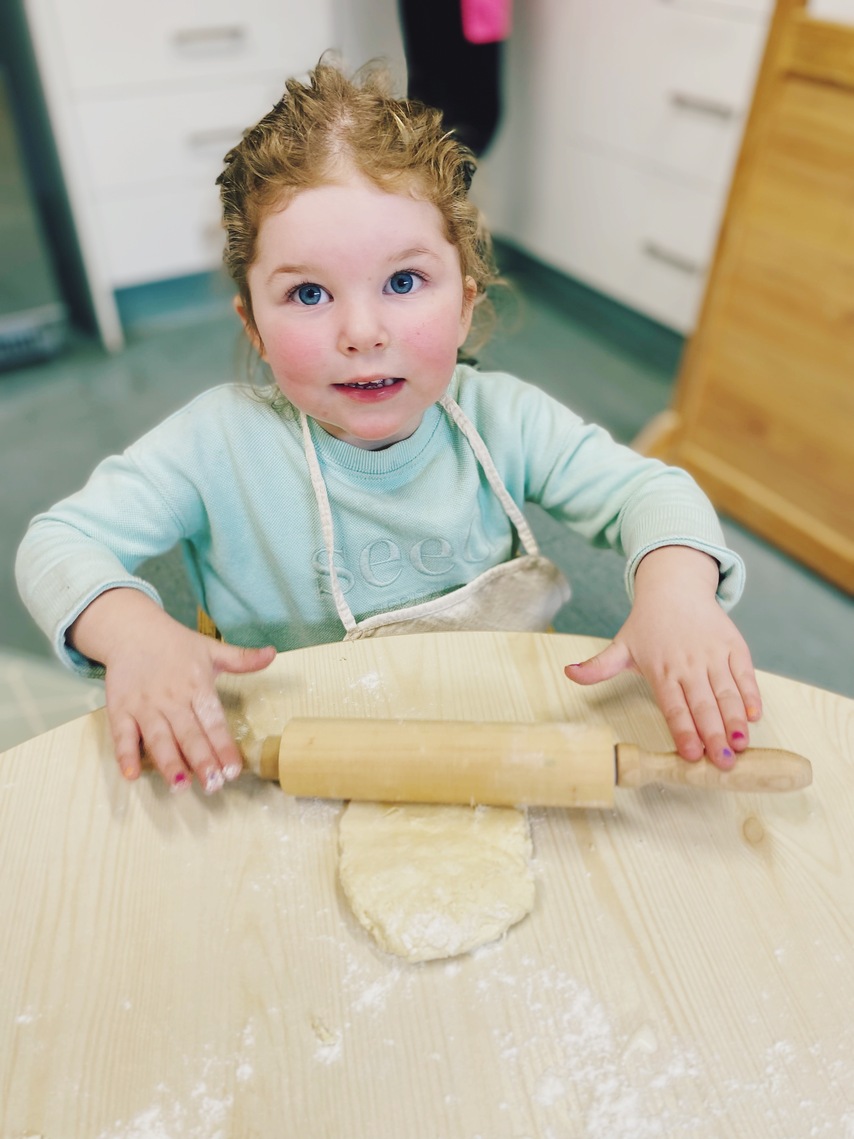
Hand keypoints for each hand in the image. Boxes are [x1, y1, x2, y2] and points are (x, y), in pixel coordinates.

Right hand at [70, 589, 275, 791]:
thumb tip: (272, 653)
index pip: (214, 722)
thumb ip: (241, 659)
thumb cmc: (176, 644)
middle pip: (189, 734)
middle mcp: (172, 699)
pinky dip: (125, 754)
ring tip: (180, 785)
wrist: (131, 629)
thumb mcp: (211, 649)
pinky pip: (122, 735)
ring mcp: (145, 706)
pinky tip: (131, 774)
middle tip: (213, 785)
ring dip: (169, 762)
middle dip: (201, 761)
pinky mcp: (120, 709)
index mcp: (197, 687)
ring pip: (158, 738)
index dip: (224, 746)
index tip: (234, 769)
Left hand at [564, 546, 761, 768]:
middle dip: (714, 735)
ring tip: (741, 745)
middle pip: (702, 705)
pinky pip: (745, 674)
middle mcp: (688, 664)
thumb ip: (598, 667)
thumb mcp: (621, 646)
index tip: (692, 755)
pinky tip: (754, 716)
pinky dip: (751, 695)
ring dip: (735, 720)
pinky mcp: (734, 646)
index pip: (672, 707)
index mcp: (660, 669)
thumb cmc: (648, 625)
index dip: (683, 731)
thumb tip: (568, 674)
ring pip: (726, 692)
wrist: (675, 587)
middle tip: (723, 763)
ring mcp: (713, 654)